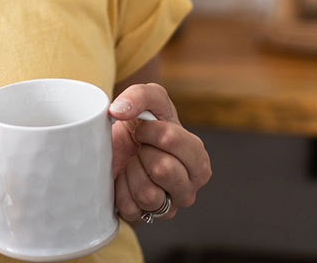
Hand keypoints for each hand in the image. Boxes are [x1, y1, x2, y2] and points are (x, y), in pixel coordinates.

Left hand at [108, 83, 210, 222]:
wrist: (117, 146)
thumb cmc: (141, 124)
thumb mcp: (149, 99)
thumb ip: (140, 95)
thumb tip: (118, 110)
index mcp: (199, 161)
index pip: (171, 140)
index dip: (149, 129)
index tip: (144, 129)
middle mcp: (189, 189)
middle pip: (162, 169)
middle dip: (143, 152)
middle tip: (140, 149)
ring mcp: (168, 208)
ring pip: (147, 193)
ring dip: (132, 172)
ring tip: (134, 165)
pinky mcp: (144, 220)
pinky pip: (130, 207)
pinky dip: (120, 190)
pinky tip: (124, 181)